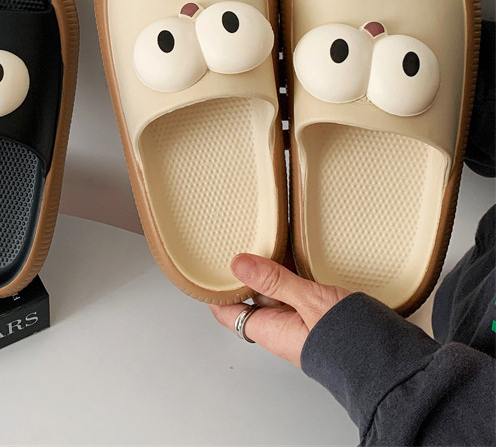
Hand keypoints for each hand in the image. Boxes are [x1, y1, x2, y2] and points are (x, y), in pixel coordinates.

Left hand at [209, 253, 349, 367]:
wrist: (392, 361)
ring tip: (261, 240)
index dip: (216, 292)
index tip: (208, 268)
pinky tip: (294, 255)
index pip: (228, 313)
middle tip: (235, 244)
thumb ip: (274, 280)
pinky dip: (290, 274)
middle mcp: (282, 329)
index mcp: (271, 331)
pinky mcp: (320, 316)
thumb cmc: (352, 340)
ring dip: (268, 270)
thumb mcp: (309, 300)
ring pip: (274, 292)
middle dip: (243, 273)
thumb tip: (238, 264)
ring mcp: (301, 323)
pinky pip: (296, 292)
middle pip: (250, 298)